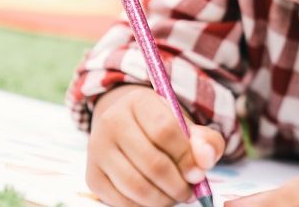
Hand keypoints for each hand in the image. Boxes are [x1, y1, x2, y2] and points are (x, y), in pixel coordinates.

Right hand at [86, 84, 224, 206]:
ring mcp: (97, 150)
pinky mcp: (93, 176)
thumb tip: (205, 160)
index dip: (186, 157)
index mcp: (138, 102)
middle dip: (178, 184)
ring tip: (177, 195)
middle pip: (152, 162)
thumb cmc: (162, 127)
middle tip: (191, 191)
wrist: (126, 128)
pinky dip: (145, 206)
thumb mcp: (186, 125)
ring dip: (163, 199)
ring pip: (136, 186)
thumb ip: (205, 140)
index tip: (199, 173)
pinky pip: (121, 201)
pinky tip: (157, 198)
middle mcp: (111, 122)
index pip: (165, 130)